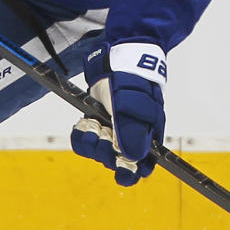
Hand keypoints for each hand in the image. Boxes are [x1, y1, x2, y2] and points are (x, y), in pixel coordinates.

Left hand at [71, 43, 166, 185]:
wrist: (116, 56)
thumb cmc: (131, 80)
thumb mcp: (132, 104)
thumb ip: (131, 131)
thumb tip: (133, 159)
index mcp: (147, 136)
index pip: (141, 167)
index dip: (130, 172)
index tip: (120, 171)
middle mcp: (130, 137)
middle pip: (115, 161)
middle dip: (104, 150)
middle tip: (101, 132)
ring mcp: (113, 130)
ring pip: (98, 151)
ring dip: (91, 141)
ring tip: (91, 124)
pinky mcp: (98, 122)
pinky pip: (86, 140)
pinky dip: (82, 133)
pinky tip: (84, 122)